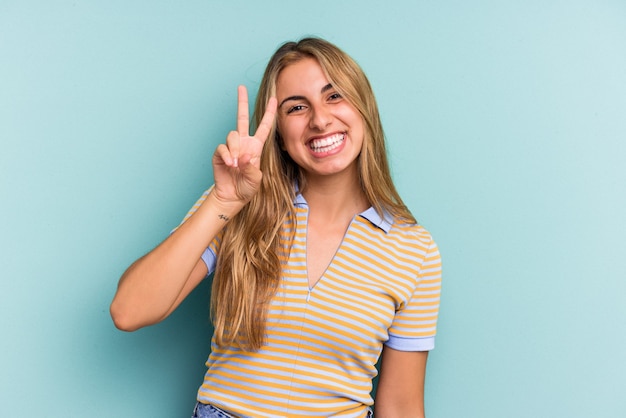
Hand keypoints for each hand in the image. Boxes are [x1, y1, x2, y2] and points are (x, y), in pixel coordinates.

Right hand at [212, 85, 276, 207]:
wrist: (233, 196)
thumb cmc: (247, 187)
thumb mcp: (256, 179)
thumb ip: (251, 168)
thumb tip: (242, 156)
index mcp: (255, 146)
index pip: (264, 127)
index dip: (269, 113)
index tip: (274, 99)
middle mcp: (243, 143)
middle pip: (242, 118)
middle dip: (242, 102)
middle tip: (240, 88)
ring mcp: (231, 147)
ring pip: (232, 135)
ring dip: (234, 149)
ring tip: (235, 164)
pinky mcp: (220, 153)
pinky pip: (222, 147)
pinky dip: (227, 155)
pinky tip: (230, 164)